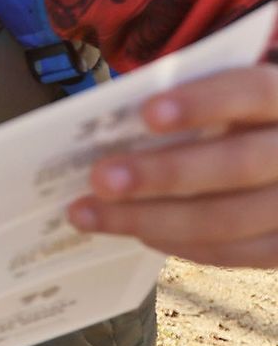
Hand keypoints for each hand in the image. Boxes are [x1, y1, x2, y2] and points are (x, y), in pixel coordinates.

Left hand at [67, 62, 277, 267]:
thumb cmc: (246, 121)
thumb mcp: (235, 98)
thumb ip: (195, 105)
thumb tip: (116, 126)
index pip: (254, 92)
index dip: (204, 102)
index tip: (146, 113)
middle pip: (239, 164)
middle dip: (163, 174)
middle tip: (100, 178)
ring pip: (229, 219)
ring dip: (151, 218)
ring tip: (92, 213)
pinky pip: (233, 253)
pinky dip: (180, 243)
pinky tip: (139, 232)